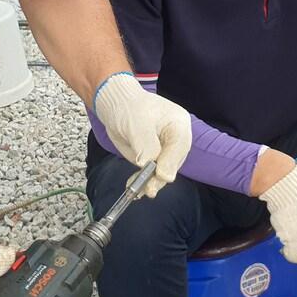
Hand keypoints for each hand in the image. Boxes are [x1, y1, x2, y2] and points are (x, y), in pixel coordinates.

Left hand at [92, 72, 192, 195]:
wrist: (116, 106)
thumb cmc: (128, 107)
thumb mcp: (137, 124)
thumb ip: (146, 145)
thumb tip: (150, 165)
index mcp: (178, 124)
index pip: (179, 146)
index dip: (170, 162)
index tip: (161, 175)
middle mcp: (176, 139)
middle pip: (173, 163)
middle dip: (159, 177)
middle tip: (148, 189)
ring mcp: (165, 149)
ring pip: (162, 172)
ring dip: (150, 183)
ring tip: (137, 190)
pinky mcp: (154, 158)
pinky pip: (151, 173)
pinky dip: (142, 181)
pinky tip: (134, 188)